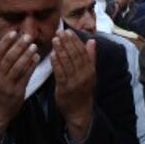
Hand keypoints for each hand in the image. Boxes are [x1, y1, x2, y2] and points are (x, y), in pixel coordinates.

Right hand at [0, 30, 38, 143]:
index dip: (5, 42)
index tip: (13, 32)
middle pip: (8, 59)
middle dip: (19, 46)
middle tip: (28, 36)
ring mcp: (7, 85)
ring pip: (18, 67)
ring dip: (27, 55)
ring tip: (34, 45)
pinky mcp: (17, 92)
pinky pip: (25, 77)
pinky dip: (31, 67)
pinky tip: (36, 58)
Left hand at [51, 28, 96, 142]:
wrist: (80, 111)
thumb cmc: (83, 91)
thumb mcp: (90, 74)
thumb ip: (91, 57)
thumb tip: (92, 41)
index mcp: (90, 70)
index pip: (83, 52)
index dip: (75, 41)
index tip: (68, 31)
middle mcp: (84, 75)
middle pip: (75, 55)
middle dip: (67, 42)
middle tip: (59, 32)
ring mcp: (74, 82)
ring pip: (67, 63)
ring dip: (60, 50)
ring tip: (54, 39)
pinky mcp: (65, 89)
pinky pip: (60, 73)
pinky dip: (56, 63)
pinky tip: (52, 55)